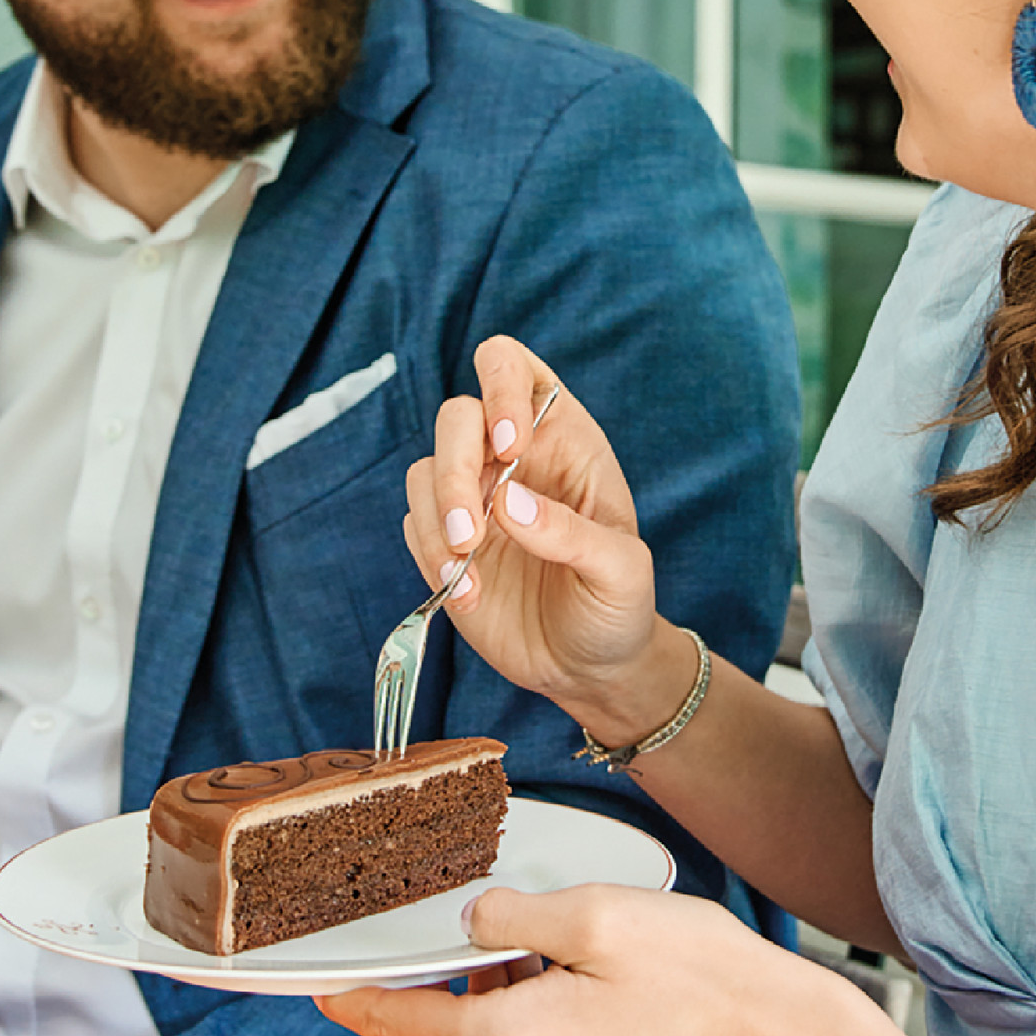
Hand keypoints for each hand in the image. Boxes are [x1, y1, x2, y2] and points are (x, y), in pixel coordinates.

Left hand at [317, 882, 813, 1035]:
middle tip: (424, 946)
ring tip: (517, 955)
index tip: (317, 981)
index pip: (389, 1024)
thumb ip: (513, 914)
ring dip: (461, 1017)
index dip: (347, 997)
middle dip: (406, 1002)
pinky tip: (549, 990)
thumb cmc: (707, 986)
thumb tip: (472, 920)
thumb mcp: (598, 916)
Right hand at [405, 336, 687, 738]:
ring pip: (424, 472)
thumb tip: (507, 502)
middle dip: (455, 472)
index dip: (500, 388)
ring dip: (437, 521)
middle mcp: (511, 457)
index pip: (512, 368)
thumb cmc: (619, 606)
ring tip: (467, 575)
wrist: (589, 668)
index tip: (510, 446)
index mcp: (563, 438)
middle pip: (454, 418)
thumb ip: (572, 534)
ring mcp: (474, 498)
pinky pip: (415, 524)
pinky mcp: (445, 540)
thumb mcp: (620, 572)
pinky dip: (429, 556)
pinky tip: (468, 596)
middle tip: (472, 533)